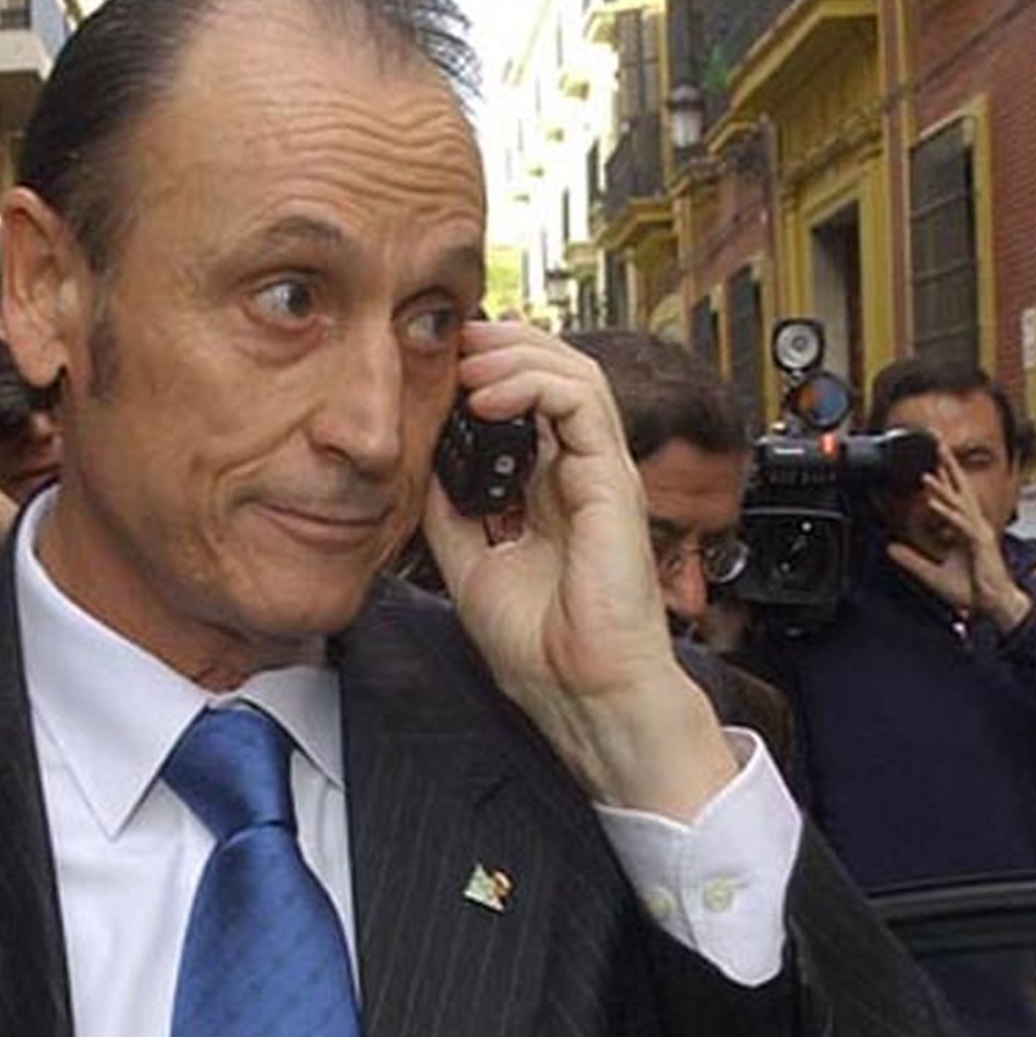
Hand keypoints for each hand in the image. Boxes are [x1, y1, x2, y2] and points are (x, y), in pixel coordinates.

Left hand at [423, 323, 738, 819]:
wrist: (582, 696)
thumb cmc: (543, 650)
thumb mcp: (470, 565)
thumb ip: (452, 513)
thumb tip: (421, 464)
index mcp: (550, 491)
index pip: (529, 401)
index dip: (488, 370)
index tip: (438, 362)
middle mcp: (579, 474)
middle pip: (554, 373)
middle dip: (502, 345)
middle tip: (453, 340)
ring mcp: (600, 473)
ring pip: (573, 372)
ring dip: (516, 353)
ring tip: (468, 360)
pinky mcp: (613, 480)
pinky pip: (582, 402)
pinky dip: (533, 383)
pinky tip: (488, 395)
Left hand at [886, 443, 1032, 632]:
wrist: (993, 607)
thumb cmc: (972, 591)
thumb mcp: (931, 574)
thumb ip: (911, 560)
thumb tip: (889, 548)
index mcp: (966, 529)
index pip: (953, 498)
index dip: (942, 480)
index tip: (928, 463)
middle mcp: (974, 526)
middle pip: (960, 489)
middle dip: (948, 466)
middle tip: (937, 444)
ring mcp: (979, 533)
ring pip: (958, 503)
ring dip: (942, 487)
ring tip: (926, 472)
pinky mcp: (980, 544)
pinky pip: (961, 524)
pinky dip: (947, 512)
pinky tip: (933, 502)